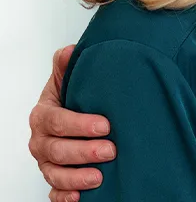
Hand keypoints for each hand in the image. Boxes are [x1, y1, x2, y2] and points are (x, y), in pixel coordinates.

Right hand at [29, 45, 114, 201]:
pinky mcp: (55, 179)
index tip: (105, 125)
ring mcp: (47, 162)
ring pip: (55, 174)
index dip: (79, 125)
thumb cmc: (76, 96)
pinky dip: (65, 197)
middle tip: (110, 150)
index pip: (56, 121)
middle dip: (83, 152)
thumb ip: (68, 64)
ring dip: (76, 177)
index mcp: (43, 115)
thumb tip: (68, 52)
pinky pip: (54, 192)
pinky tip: (80, 197)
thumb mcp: (72, 76)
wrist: (77, 113)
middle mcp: (41, 141)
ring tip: (100, 177)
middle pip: (56, 150)